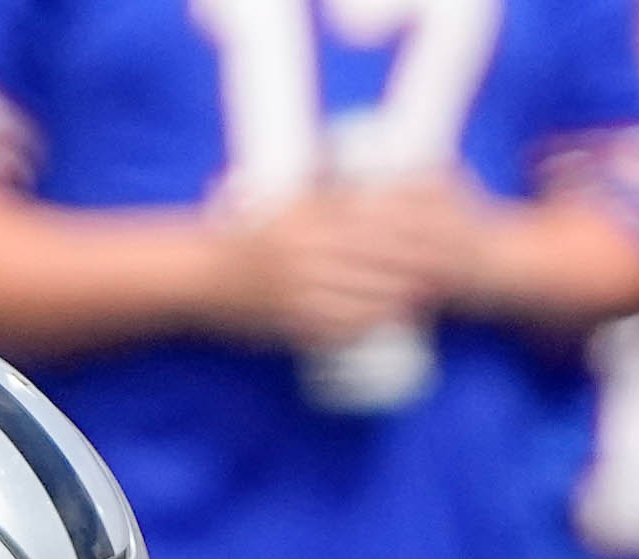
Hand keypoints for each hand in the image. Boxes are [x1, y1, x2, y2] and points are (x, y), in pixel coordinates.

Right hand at [212, 184, 451, 351]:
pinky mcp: (292, 321)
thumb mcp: (277, 200)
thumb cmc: (243, 235)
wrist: (198, 275)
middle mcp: (302, 252)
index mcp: (302, 217)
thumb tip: (340, 153)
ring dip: (398, 297)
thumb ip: (313, 183)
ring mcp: (297, 289)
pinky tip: (390, 320)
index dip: (402, 227)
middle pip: (371, 258)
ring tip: (425, 295)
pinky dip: (370, 322)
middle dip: (409, 265)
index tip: (429, 229)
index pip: (365, 220)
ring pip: (362, 294)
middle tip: (440, 267)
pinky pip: (341, 325)